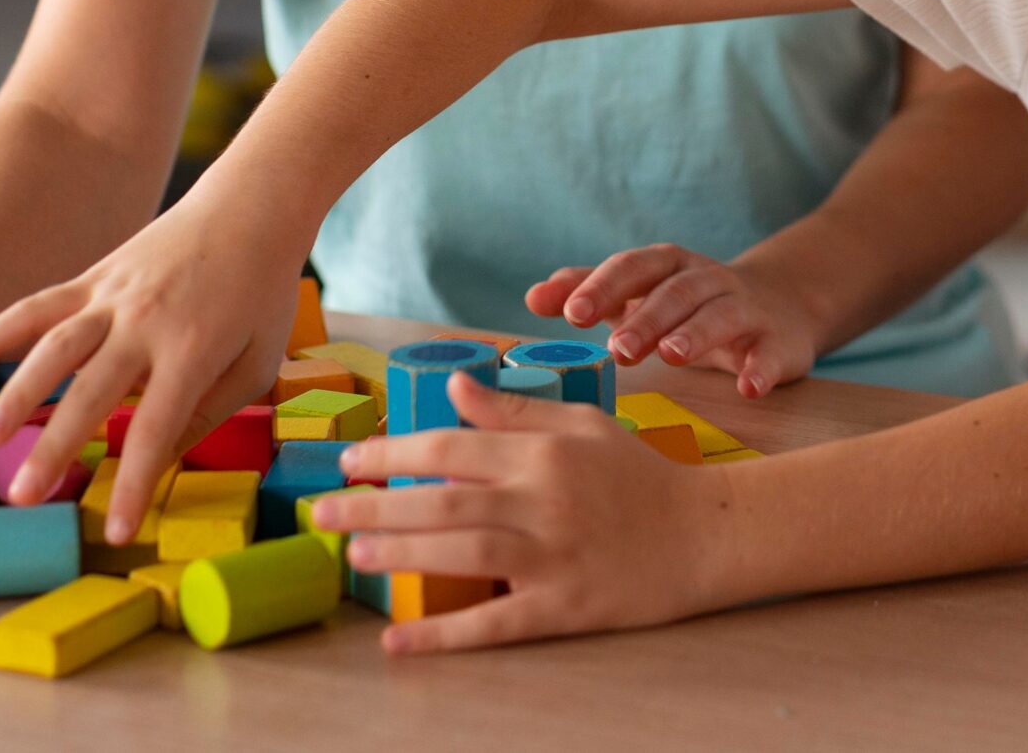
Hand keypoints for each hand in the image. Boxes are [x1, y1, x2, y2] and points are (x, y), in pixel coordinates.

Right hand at [0, 179, 309, 541]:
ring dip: (15, 391)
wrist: (250, 208)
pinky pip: (35, 306)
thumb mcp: (256, 363)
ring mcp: (112, 295)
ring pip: (53, 345)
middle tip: (21, 497)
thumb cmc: (261, 293)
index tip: (113, 532)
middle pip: (91, 390)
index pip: (157, 428)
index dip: (132, 482)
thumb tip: (161, 458)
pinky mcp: (92, 277)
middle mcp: (144, 322)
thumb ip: (208, 412)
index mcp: (191, 350)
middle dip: (55, 445)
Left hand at [315, 372, 734, 651]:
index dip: (394, 451)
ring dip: (402, 553)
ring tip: (354, 555)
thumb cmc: (638, 476)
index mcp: (544, 452)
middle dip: (376, 504)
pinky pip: (496, 623)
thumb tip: (454, 385)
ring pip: (463, 552)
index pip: (453, 446)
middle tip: (324, 512)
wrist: (703, 535)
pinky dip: (445, 634)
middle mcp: (543, 501)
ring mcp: (553, 557)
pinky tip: (400, 642)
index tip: (350, 459)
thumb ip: (514, 411)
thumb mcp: (581, 425)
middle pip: (445, 499)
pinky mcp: (565, 608)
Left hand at [525, 244, 819, 397]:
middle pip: (676, 292)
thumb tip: (533, 296)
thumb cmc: (690, 305)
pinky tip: (747, 388)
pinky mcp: (778, 342)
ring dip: (696, 333)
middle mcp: (708, 280)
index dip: (604, 287)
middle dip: (646, 318)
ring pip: (721, 314)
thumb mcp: (641, 292)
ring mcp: (746, 309)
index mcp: (669, 267)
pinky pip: (771, 353)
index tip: (573, 313)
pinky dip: (761, 368)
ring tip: (671, 356)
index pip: (633, 267)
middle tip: (618, 349)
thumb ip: (588, 292)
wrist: (780, 307)